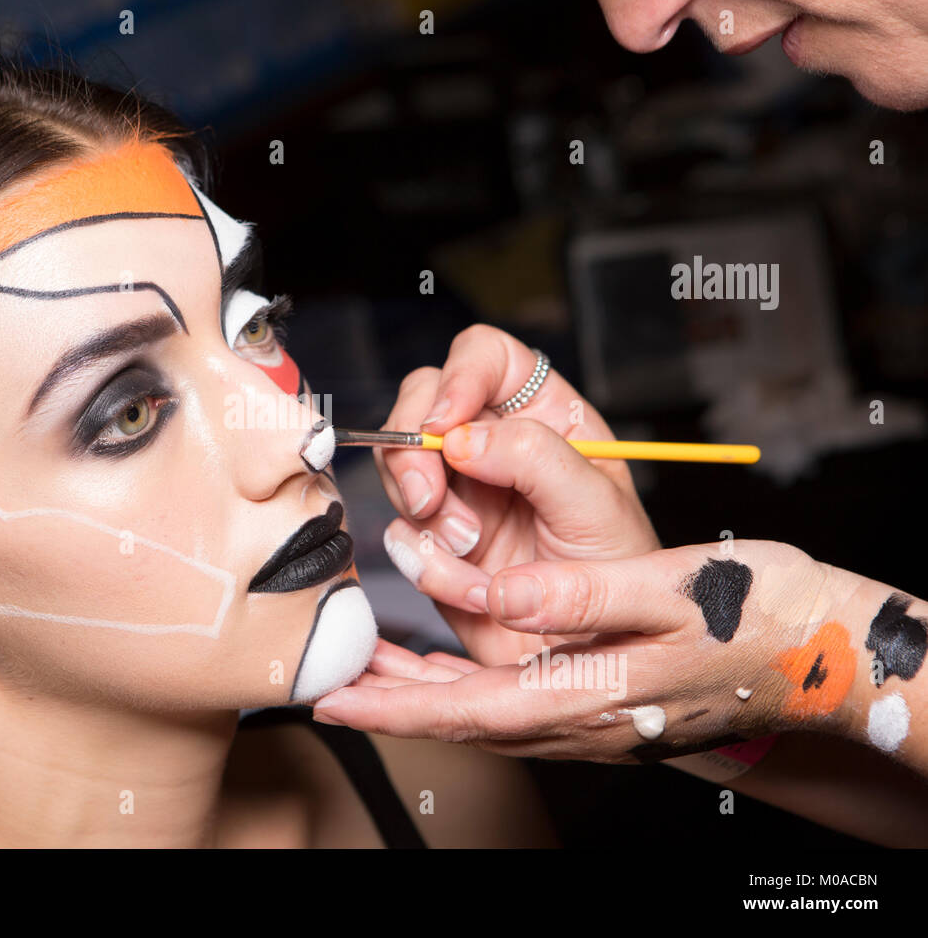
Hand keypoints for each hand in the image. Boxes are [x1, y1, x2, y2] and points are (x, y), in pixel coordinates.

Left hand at [318, 541, 848, 763]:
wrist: (830, 654)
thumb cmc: (763, 615)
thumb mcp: (674, 589)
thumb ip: (581, 598)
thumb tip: (500, 600)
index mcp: (591, 694)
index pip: (468, 710)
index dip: (394, 707)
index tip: (334, 699)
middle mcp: (585, 721)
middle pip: (464, 720)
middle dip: (390, 704)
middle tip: (330, 682)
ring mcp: (596, 720)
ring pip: (486, 715)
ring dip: (422, 696)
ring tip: (371, 672)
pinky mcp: (608, 705)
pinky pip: (515, 704)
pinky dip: (466, 689)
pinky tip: (449, 669)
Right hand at [376, 325, 657, 665]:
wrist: (594, 661)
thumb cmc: (620, 579)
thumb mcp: (595, 508)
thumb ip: (535, 459)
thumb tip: (461, 437)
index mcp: (545, 415)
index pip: (485, 356)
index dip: (457, 378)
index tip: (444, 428)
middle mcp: (494, 443)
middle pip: (421, 401)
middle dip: (414, 452)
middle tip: (431, 501)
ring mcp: (458, 491)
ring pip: (398, 467)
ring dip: (426, 517)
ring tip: (473, 554)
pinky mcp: (433, 541)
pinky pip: (399, 534)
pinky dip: (428, 566)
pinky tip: (474, 590)